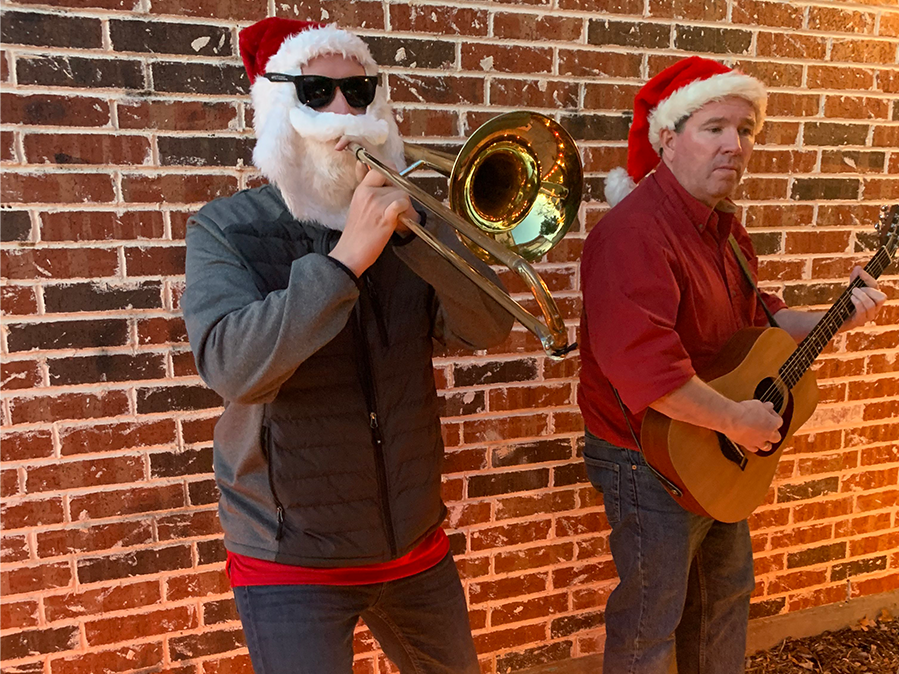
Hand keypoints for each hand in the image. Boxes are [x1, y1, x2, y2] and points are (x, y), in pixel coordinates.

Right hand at [329, 161, 418, 275]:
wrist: (351, 252)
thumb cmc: (357, 231)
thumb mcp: (358, 203)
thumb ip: (367, 186)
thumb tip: (364, 165)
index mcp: (362, 189)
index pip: (381, 166)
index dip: (392, 171)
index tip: (393, 181)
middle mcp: (368, 192)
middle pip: (395, 179)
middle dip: (399, 190)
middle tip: (394, 205)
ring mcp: (376, 203)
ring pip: (402, 193)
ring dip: (403, 204)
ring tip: (393, 217)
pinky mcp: (385, 216)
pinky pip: (401, 203)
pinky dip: (404, 210)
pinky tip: (397, 219)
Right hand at [726, 399, 782, 453]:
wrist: (731, 419)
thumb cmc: (744, 411)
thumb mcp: (757, 404)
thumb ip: (765, 407)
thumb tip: (769, 406)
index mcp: (773, 423)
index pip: (779, 421)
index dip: (773, 416)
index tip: (768, 413)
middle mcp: (768, 434)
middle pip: (776, 437)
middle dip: (773, 433)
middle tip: (767, 427)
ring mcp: (758, 441)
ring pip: (767, 447)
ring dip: (765, 443)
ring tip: (761, 438)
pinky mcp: (748, 445)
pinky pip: (754, 449)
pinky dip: (753, 446)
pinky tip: (750, 441)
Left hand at [839, 267, 885, 331]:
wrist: (835, 319)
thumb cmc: (846, 304)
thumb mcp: (850, 290)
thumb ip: (854, 279)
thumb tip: (858, 267)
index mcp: (874, 298)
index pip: (876, 286)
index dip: (868, 278)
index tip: (860, 271)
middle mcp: (875, 308)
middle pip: (881, 297)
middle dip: (868, 290)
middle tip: (855, 289)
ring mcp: (868, 316)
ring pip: (871, 305)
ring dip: (861, 297)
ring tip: (851, 294)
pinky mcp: (860, 321)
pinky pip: (863, 311)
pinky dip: (857, 302)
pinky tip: (851, 298)